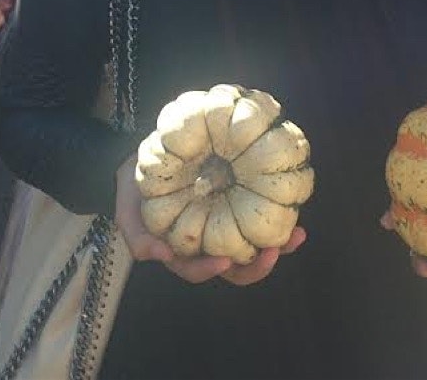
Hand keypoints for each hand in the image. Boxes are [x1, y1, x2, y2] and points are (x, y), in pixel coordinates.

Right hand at [115, 154, 304, 284]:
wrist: (147, 156)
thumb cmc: (137, 187)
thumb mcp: (128, 211)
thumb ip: (138, 237)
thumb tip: (161, 256)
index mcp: (182, 250)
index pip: (198, 269)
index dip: (211, 269)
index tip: (226, 259)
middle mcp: (208, 242)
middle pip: (236, 267)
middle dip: (259, 266)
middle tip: (275, 250)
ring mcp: (225, 223)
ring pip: (254, 245)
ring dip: (278, 246)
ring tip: (297, 235)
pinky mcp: (238, 202)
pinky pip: (259, 215)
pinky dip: (277, 215)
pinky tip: (292, 205)